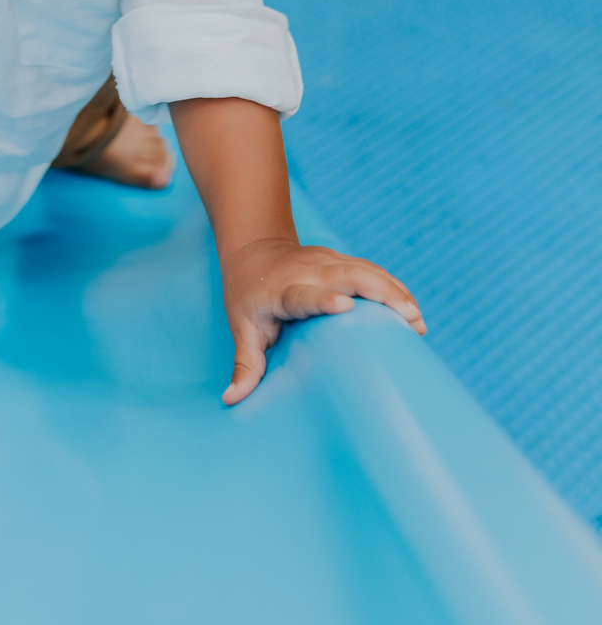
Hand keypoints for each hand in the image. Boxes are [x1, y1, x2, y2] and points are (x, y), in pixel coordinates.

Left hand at [220, 236, 425, 404]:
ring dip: (393, 291)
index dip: (323, 298)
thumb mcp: (242, 326)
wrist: (253, 249)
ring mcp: (326, 260)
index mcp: (283, 290)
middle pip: (348, 275)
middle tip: (410, 319)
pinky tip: (412, 308)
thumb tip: (230, 400)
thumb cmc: (247, 294)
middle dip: (380, 293)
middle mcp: (308, 270)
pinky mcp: (339, 259)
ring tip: (418, 320)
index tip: (344, 306)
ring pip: (365, 269)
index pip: (305, 293)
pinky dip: (392, 286)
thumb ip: (245, 364)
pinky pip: (370, 270)